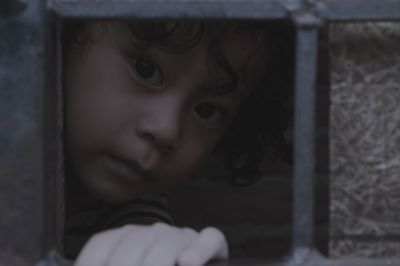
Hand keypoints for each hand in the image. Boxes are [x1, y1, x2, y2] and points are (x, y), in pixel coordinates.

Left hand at [74, 223, 227, 265]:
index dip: (92, 261)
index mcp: (130, 238)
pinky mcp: (211, 243)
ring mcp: (182, 236)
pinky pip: (209, 238)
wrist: (189, 262)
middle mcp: (154, 232)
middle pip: (133, 242)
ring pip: (168, 241)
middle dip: (125, 265)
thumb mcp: (133, 263)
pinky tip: (186, 263)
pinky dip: (199, 249)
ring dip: (156, 262)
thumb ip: (113, 261)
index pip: (104, 242)